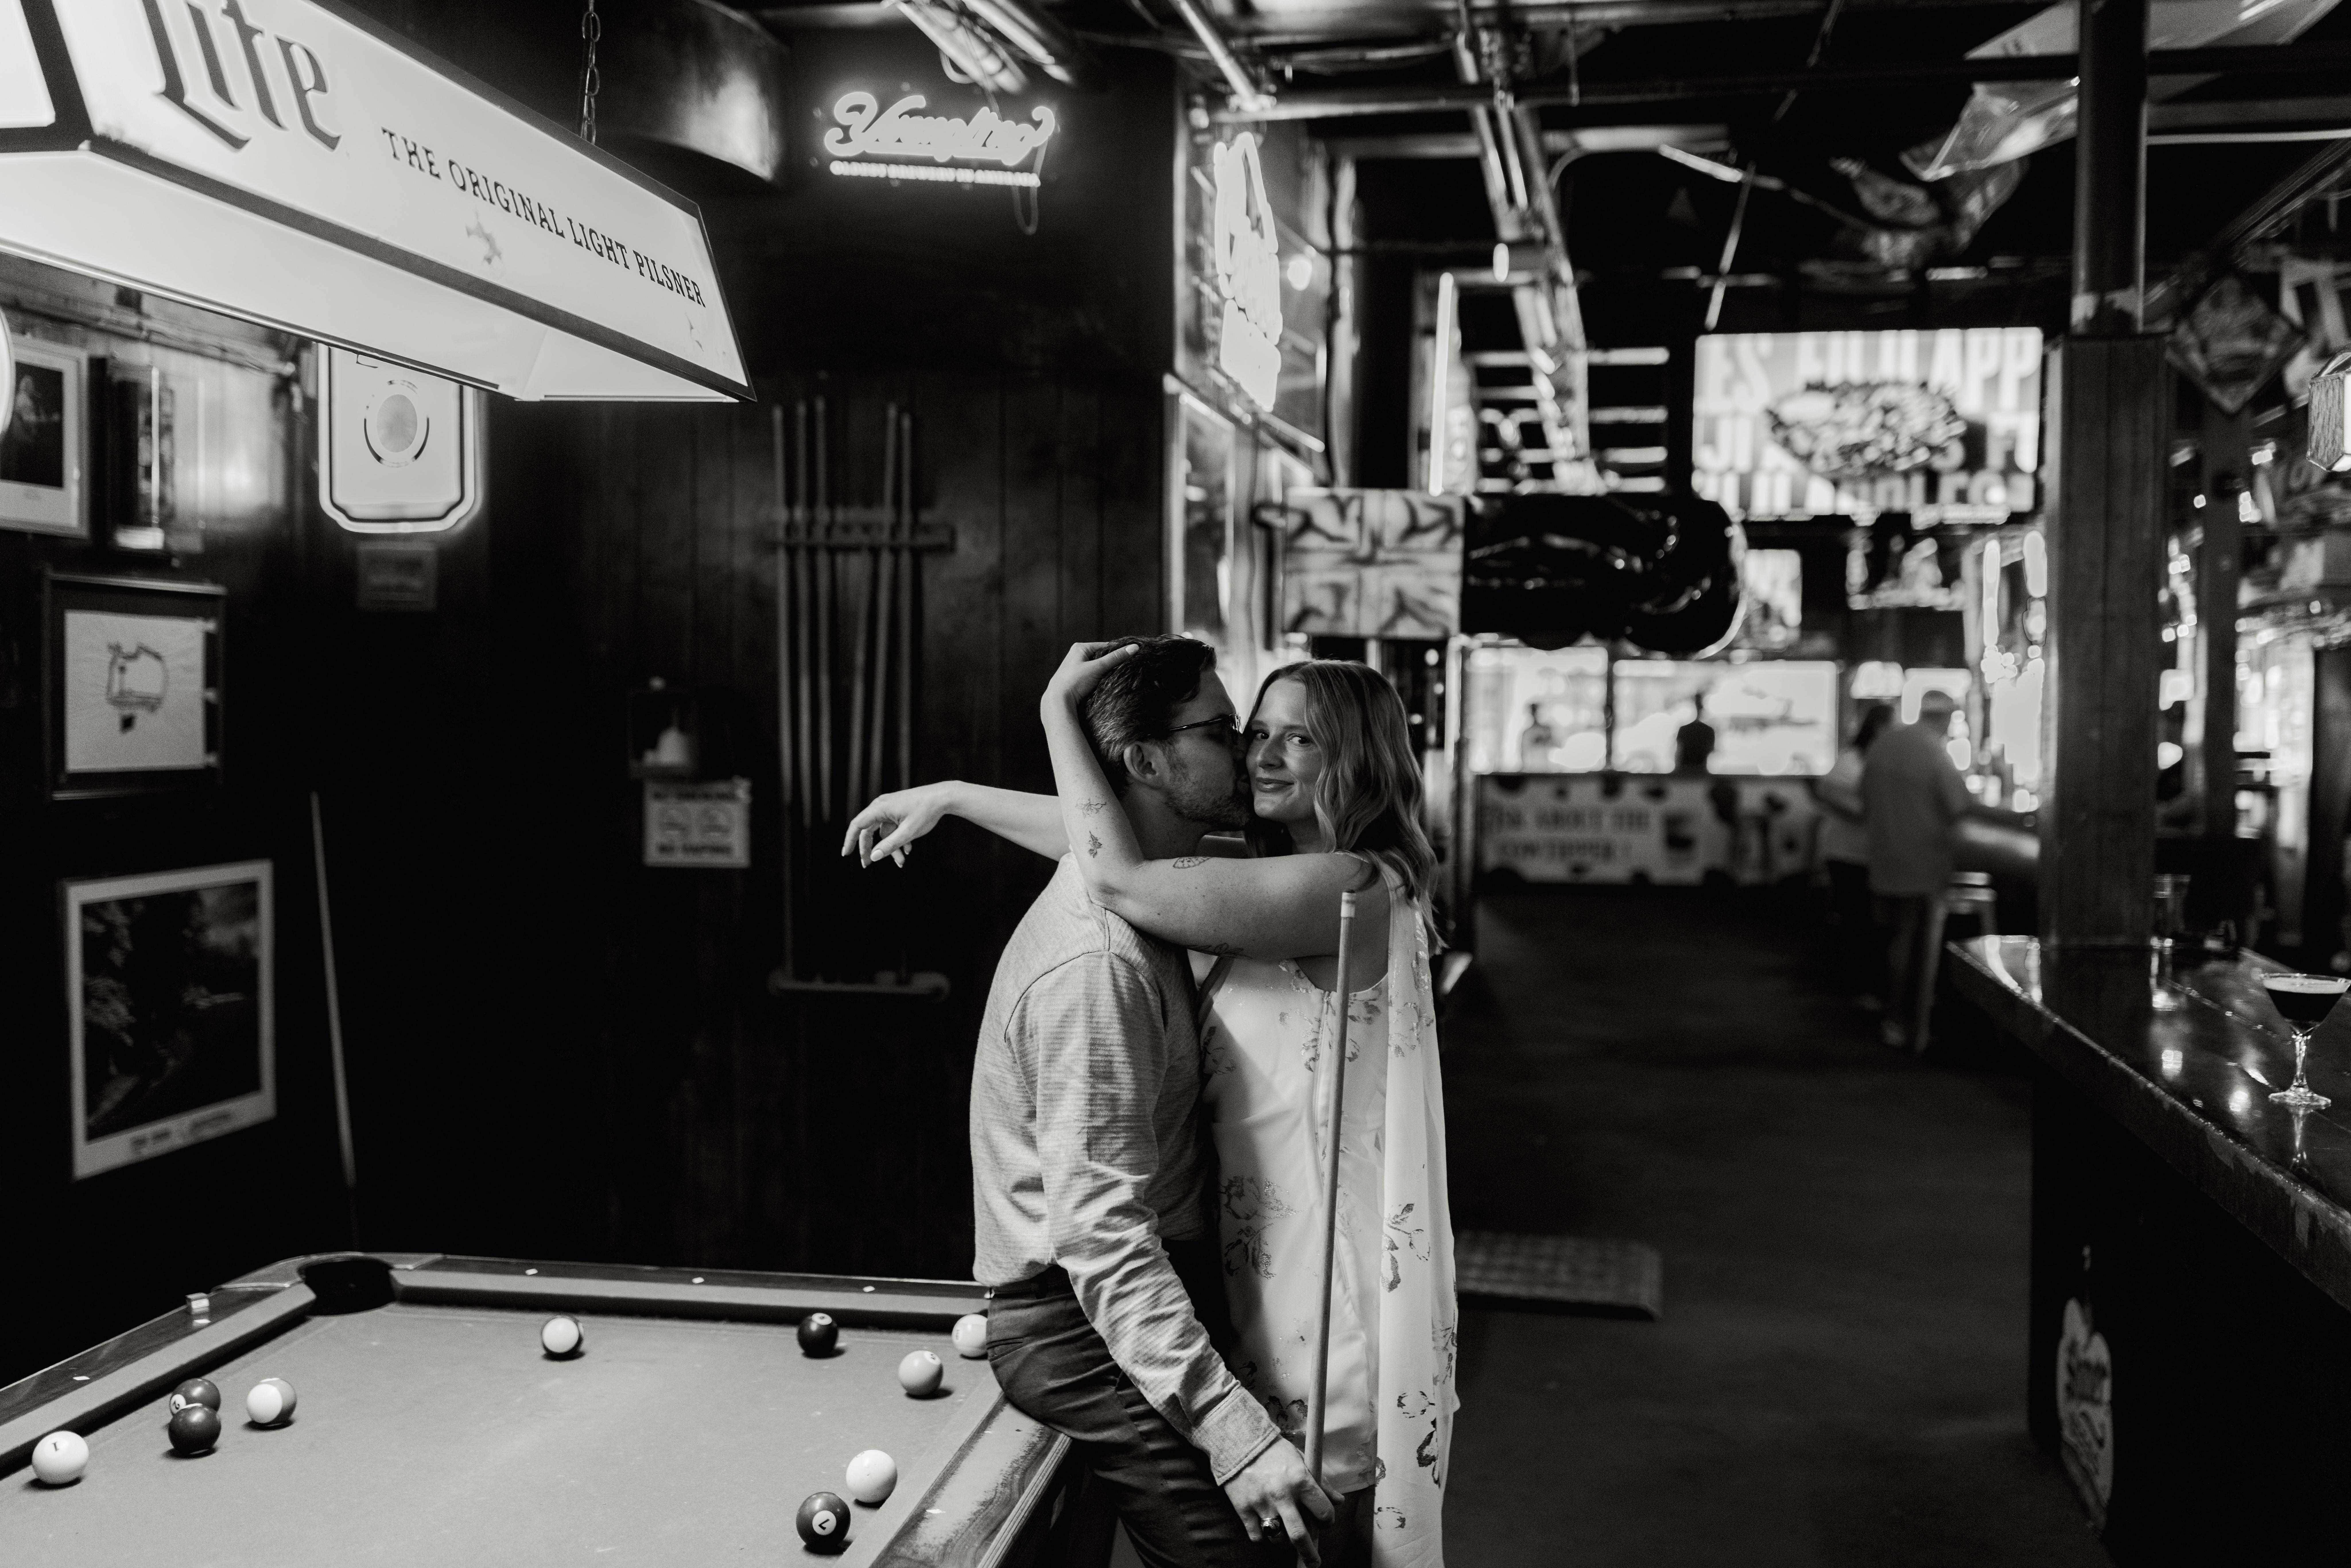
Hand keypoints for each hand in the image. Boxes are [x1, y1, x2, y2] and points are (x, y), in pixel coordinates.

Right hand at [840, 782, 958, 865]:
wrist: (943, 797)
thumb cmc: (926, 812)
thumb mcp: (908, 833)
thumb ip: (890, 845)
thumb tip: (874, 857)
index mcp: (880, 808)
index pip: (857, 826)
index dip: (849, 840)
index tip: (845, 854)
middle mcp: (881, 806)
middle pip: (868, 831)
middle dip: (870, 849)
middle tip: (868, 864)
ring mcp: (890, 807)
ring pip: (883, 832)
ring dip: (890, 847)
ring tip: (902, 861)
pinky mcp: (898, 810)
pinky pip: (892, 828)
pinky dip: (898, 839)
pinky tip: (909, 849)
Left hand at [1040, 641, 1137, 715]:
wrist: (1058, 702)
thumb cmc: (1075, 682)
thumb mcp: (1097, 668)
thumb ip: (1116, 658)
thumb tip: (1135, 647)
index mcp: (1080, 648)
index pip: (1105, 647)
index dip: (1117, 653)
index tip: (1130, 659)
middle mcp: (1076, 656)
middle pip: (1101, 657)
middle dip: (1111, 664)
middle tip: (1122, 671)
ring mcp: (1075, 668)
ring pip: (1097, 668)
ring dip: (1105, 674)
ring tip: (1113, 679)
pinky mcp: (1075, 680)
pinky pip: (1092, 677)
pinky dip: (1098, 680)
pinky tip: (1103, 686)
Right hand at [1221, 1439, 1332, 1565]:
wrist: (1239, 1439)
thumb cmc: (1274, 1450)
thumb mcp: (1301, 1460)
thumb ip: (1321, 1483)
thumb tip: (1339, 1501)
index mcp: (1300, 1480)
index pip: (1323, 1511)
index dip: (1328, 1521)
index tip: (1325, 1522)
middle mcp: (1282, 1495)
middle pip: (1300, 1535)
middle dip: (1309, 1554)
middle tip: (1314, 1562)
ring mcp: (1261, 1503)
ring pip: (1278, 1538)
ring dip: (1285, 1543)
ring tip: (1287, 1539)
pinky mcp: (1243, 1508)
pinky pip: (1257, 1535)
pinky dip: (1264, 1537)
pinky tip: (1267, 1529)